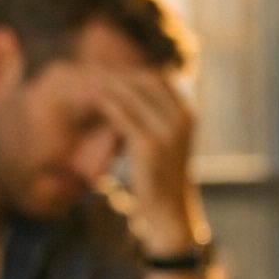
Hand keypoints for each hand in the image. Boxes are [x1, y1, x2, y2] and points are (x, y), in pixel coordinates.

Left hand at [98, 70, 200, 255]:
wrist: (169, 206)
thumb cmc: (163, 169)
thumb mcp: (169, 135)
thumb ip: (158, 110)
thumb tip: (131, 83)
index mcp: (190, 113)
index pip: (161, 78)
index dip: (134, 73)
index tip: (111, 72)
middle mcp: (183, 119)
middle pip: (146, 82)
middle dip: (119, 76)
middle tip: (93, 72)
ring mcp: (168, 132)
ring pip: (132, 96)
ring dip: (108, 86)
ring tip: (88, 82)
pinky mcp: (149, 146)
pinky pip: (122, 117)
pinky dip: (106, 106)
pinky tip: (93, 102)